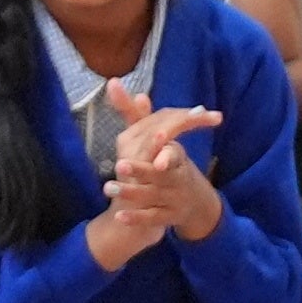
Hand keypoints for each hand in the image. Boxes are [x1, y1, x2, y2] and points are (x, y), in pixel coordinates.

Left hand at [102, 83, 224, 243]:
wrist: (193, 201)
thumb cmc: (169, 161)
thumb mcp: (156, 138)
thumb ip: (135, 115)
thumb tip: (115, 84)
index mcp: (175, 155)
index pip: (171, 149)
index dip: (163, 146)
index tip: (155, 139)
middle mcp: (177, 175)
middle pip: (160, 174)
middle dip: (142, 169)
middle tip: (120, 165)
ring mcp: (173, 197)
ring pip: (151, 195)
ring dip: (130, 192)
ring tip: (108, 188)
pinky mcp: (168, 216)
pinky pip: (151, 218)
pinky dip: (136, 218)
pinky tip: (119, 216)